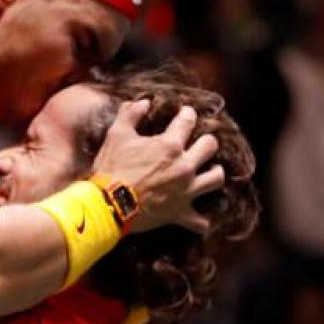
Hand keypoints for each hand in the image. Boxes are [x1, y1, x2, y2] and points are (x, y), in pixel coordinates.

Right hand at [91, 101, 222, 233]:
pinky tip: (201, 217)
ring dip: (215, 173)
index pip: (187, 121)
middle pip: (210, 147)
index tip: (186, 113)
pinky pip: (200, 221)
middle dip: (207, 141)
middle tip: (201, 142)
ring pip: (216, 179)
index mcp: (169, 146)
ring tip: (211, 171)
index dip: (187, 114)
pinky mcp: (180, 213)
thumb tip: (142, 102)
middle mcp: (184, 166)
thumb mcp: (116, 135)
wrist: (107, 204)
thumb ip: (130, 115)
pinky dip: (201, 220)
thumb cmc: (111, 169)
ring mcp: (185, 191)